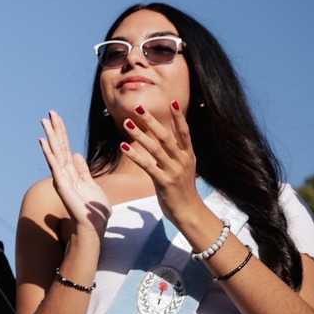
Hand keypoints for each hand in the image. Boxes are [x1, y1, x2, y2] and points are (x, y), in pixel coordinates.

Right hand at [38, 111, 109, 240]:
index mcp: (72, 172)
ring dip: (49, 137)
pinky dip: (49, 154)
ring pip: (55, 153)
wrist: (93, 227)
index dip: (62, 132)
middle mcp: (64, 173)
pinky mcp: (62, 186)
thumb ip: (82, 169)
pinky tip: (43, 142)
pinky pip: (55, 167)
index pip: (65, 147)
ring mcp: (62, 179)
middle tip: (49, 113)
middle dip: (55, 130)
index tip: (57, 117)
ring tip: (44, 123)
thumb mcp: (91, 184)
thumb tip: (75, 154)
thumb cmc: (93, 209)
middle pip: (59, 147)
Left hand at [118, 101, 204, 220]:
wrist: (189, 212)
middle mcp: (182, 160)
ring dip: (139, 134)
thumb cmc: (183, 190)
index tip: (171, 101)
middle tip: (139, 107)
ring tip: (127, 123)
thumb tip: (169, 140)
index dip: (178, 117)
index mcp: (188, 155)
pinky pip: (147, 166)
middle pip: (165, 136)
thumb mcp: (184, 168)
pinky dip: (135, 156)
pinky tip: (124, 146)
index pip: (184, 132)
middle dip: (151, 121)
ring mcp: (173, 171)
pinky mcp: (164, 182)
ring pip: (154, 149)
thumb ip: (176, 154)